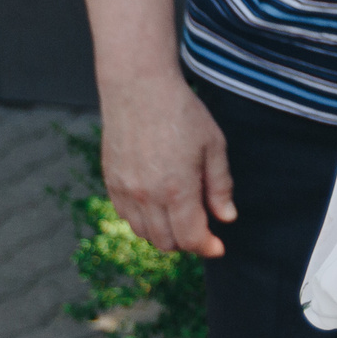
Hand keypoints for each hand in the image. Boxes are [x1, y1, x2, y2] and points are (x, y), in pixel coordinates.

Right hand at [100, 73, 234, 256]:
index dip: (207, 247)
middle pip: (167, 242)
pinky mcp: (111, 182)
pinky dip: (144, 221)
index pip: (191, 237)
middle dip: (188, 241)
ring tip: (181, 216)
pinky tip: (158, 205)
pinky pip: (126, 217)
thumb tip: (226, 218)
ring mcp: (125, 191)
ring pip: (145, 233)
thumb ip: (220, 186)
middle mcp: (147, 196)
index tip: (218, 247)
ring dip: (165, 233)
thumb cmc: (182, 114)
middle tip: (203, 228)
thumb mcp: (214, 146)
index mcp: (178, 189)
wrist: (139, 90)